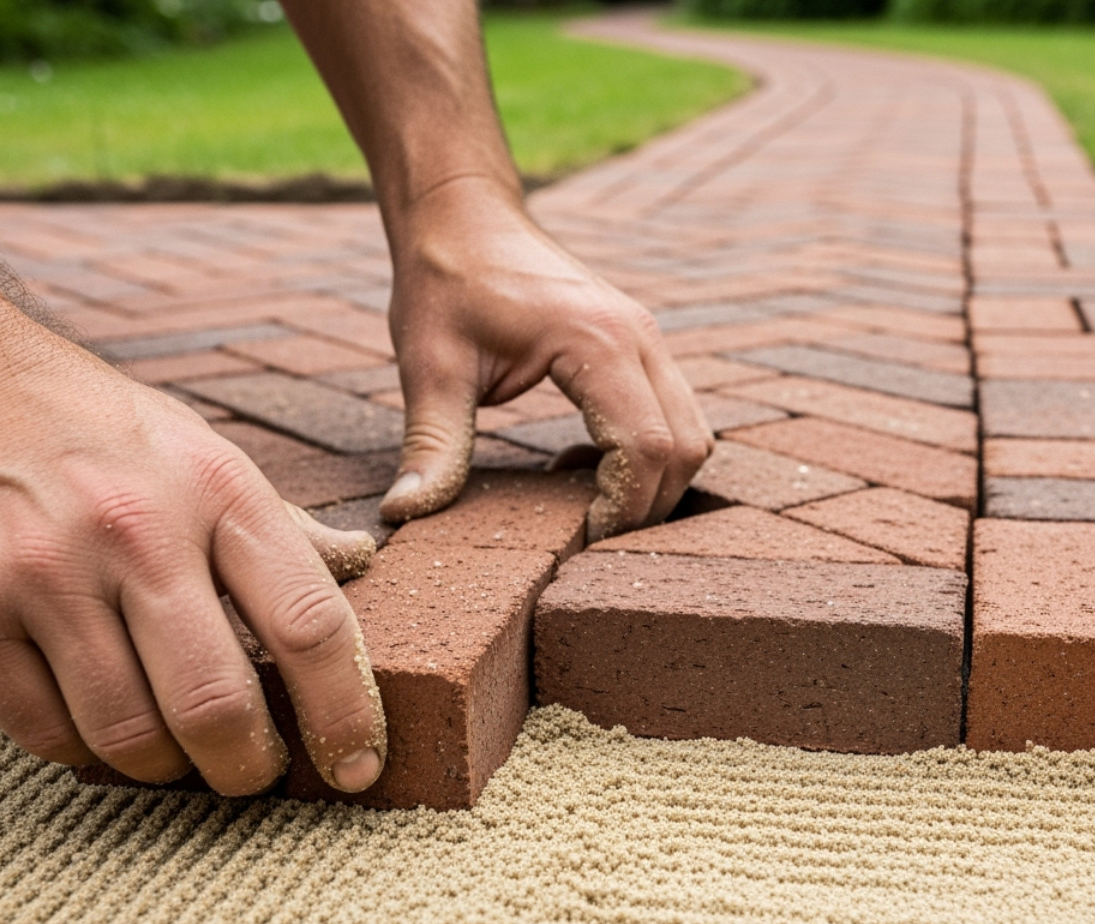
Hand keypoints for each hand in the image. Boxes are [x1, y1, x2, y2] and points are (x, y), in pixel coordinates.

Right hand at [0, 299, 385, 795]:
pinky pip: (41, 730)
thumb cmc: (95, 429)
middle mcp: (134, 527)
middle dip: (245, 766)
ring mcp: (41, 569)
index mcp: (217, 488)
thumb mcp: (202, 450)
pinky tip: (93, 728)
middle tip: (249, 775)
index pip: (308, 624)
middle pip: (216, 702)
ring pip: (127, 732)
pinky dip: (80, 751)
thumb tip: (363, 563)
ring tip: (170, 753)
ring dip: (162, 767)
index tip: (357, 767)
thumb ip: (278, 524)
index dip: (345, 714)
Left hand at [378, 176, 712, 541]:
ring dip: (649, 481)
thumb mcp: (428, 365)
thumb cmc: (444, 281)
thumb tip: (402, 513)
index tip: (573, 539)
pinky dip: (645, 454)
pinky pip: (673, 414)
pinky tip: (578, 463)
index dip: (621, 508)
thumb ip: (431, 443)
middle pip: (685, 448)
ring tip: (576, 498)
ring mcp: (647, 338)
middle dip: (643, 506)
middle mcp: (639, 337)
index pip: (646, 448)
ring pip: (692, 433)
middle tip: (578, 535)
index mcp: (596, 341)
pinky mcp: (640, 344)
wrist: (462, 214)